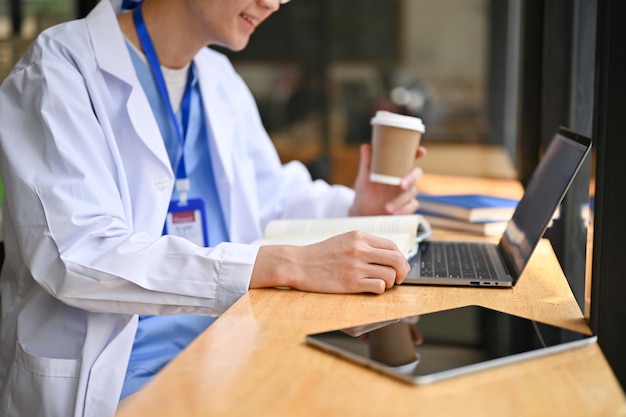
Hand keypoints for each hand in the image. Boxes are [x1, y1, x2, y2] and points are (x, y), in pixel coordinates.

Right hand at [250, 231, 409, 293]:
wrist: (298, 264)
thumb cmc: (320, 254)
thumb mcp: (344, 240)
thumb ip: (364, 244)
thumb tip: (388, 255)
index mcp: (359, 236)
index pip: (393, 246)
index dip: (401, 258)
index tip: (399, 266)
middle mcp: (360, 249)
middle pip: (397, 260)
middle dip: (403, 272)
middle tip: (399, 278)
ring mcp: (356, 266)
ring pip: (390, 275)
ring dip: (390, 282)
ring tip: (380, 283)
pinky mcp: (351, 283)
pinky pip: (378, 287)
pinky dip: (379, 289)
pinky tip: (370, 288)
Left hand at [349, 143, 426, 216]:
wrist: (363, 213)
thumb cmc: (366, 192)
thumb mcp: (364, 178)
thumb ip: (367, 163)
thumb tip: (365, 146)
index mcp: (396, 169)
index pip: (410, 158)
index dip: (418, 153)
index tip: (421, 151)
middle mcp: (404, 179)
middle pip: (416, 174)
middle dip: (411, 178)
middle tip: (402, 184)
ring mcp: (407, 193)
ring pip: (412, 192)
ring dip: (401, 199)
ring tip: (388, 207)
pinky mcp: (407, 206)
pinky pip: (412, 206)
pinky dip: (404, 209)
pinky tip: (395, 212)